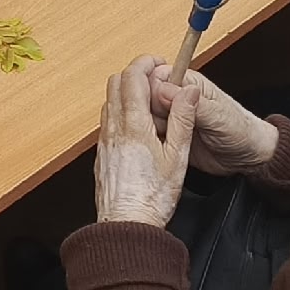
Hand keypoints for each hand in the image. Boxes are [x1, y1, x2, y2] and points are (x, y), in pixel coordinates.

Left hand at [95, 55, 196, 228]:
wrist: (126, 226)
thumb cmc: (153, 197)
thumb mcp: (177, 157)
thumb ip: (183, 120)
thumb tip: (189, 91)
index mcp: (134, 125)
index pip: (132, 76)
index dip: (145, 63)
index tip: (159, 63)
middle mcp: (113, 128)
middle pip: (115, 83)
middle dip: (134, 74)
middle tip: (156, 80)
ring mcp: (104, 141)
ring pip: (109, 102)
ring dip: (126, 93)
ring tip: (150, 105)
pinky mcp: (101, 154)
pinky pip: (106, 122)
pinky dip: (120, 113)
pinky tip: (137, 130)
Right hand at [144, 60, 277, 174]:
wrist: (248, 157)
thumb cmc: (240, 131)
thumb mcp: (219, 117)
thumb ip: (193, 104)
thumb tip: (165, 90)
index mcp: (187, 83)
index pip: (155, 78)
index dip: (152, 94)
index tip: (162, 110)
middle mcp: (176, 97)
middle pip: (145, 98)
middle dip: (151, 114)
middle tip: (168, 128)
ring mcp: (172, 117)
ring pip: (145, 118)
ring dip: (152, 130)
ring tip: (169, 140)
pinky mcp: (170, 135)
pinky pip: (152, 136)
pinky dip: (154, 143)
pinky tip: (165, 149)